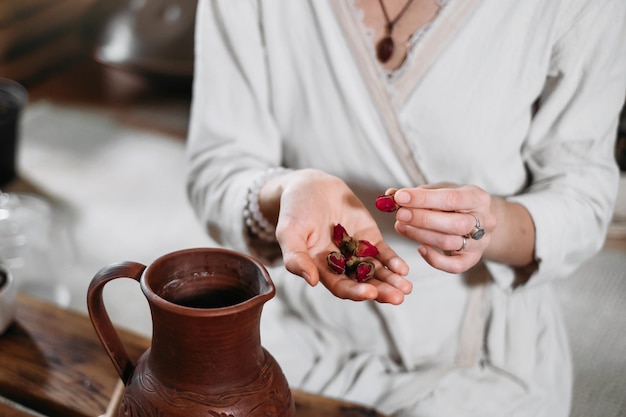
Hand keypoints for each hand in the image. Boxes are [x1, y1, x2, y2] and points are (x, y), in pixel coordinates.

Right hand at [268, 169, 411, 303]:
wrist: (310, 186)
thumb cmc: (294, 210)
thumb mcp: (289, 233)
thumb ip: (296, 258)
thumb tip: (311, 281)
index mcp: (322, 269)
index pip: (341, 286)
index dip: (355, 291)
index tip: (370, 293)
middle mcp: (342, 265)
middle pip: (364, 283)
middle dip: (381, 291)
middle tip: (398, 296)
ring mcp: (357, 251)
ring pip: (377, 271)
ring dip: (392, 280)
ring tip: (406, 287)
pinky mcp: (369, 238)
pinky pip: (383, 252)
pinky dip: (393, 261)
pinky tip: (403, 268)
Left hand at [390, 183, 494, 273]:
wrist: (477, 220)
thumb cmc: (455, 203)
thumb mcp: (440, 191)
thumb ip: (417, 193)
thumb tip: (390, 195)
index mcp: (478, 198)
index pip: (451, 198)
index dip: (423, 199)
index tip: (400, 197)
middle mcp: (485, 221)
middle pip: (454, 223)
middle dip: (423, 219)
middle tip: (399, 215)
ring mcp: (480, 243)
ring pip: (450, 243)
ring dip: (421, 235)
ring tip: (401, 227)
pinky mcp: (472, 260)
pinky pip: (454, 266)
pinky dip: (434, 259)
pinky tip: (419, 248)